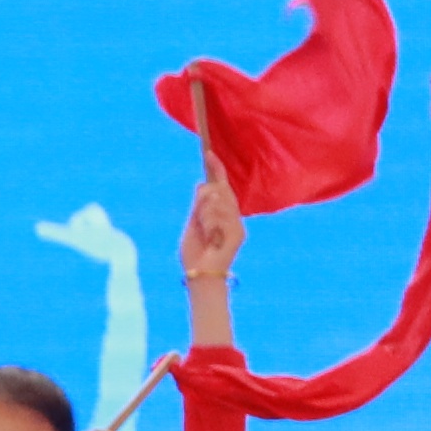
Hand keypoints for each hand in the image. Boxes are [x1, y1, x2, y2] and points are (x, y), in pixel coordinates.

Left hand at [179, 172, 244, 292]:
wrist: (200, 276)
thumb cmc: (195, 254)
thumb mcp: (193, 225)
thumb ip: (198, 206)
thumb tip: (202, 184)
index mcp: (222, 214)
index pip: (221, 187)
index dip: (216, 169)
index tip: (209, 154)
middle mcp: (233, 217)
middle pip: (220, 190)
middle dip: (205, 200)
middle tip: (200, 219)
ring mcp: (237, 224)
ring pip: (218, 201)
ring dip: (205, 215)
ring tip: (205, 233)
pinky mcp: (238, 233)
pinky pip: (220, 215)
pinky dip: (210, 223)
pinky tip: (210, 237)